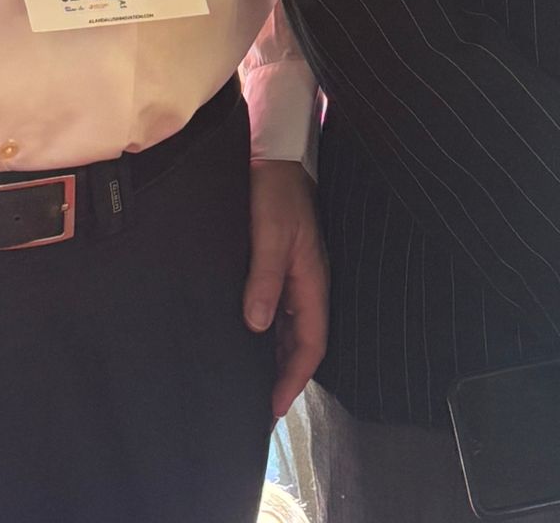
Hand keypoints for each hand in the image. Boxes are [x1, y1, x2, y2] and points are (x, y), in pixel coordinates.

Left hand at [243, 157, 328, 419]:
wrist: (273, 153)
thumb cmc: (274, 190)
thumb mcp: (269, 233)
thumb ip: (264, 278)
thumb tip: (256, 326)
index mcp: (311, 279)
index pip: (311, 343)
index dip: (294, 377)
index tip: (275, 406)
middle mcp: (306, 282)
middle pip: (301, 340)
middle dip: (284, 374)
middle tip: (259, 405)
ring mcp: (294, 273)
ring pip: (288, 326)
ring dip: (274, 354)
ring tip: (250, 381)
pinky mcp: (279, 263)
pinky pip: (277, 308)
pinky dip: (266, 330)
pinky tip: (247, 338)